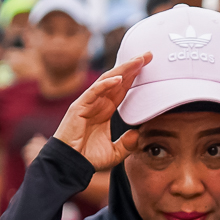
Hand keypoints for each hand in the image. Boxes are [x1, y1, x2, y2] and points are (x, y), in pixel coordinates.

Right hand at [52, 54, 151, 169]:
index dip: (134, 77)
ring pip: (106, 81)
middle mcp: (96, 103)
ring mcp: (87, 104)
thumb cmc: (88, 158)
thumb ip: (127, 143)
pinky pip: (94, 92)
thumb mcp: (115, 152)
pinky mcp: (78, 108)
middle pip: (116, 80)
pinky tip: (119, 78)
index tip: (149, 65)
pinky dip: (106, 84)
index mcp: (105, 110)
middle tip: (148, 54)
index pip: (122, 89)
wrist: (70, 165)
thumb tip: (138, 133)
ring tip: (138, 60)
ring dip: (123, 70)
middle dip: (132, 67)